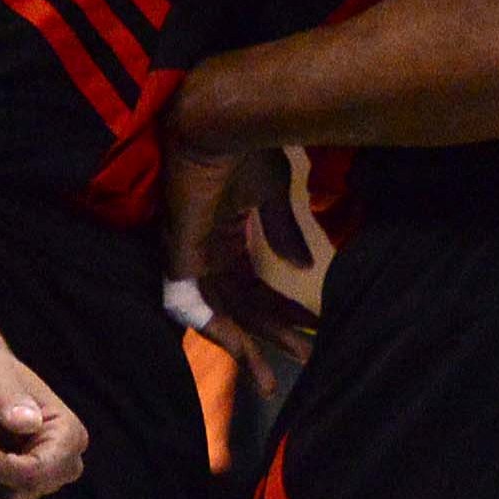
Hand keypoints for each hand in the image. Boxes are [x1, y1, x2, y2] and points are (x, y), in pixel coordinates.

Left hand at [161, 136, 316, 394]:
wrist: (220, 122)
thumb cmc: (245, 149)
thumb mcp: (274, 195)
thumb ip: (284, 232)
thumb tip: (306, 269)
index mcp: (229, 237)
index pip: (257, 287)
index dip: (285, 309)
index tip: (316, 326)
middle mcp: (209, 252)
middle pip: (243, 306)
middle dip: (273, 334)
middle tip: (304, 358)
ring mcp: (194, 256)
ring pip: (222, 314)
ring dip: (248, 345)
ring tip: (273, 376)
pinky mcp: (182, 255)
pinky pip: (193, 306)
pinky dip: (216, 331)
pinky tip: (241, 352)